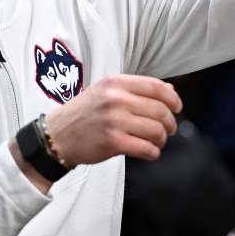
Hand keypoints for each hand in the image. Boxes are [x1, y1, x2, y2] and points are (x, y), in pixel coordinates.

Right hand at [46, 75, 181, 164]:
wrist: (57, 136)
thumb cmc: (84, 114)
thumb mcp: (106, 91)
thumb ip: (136, 89)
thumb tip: (170, 92)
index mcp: (116, 83)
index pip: (157, 87)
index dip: (173, 100)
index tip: (177, 108)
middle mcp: (115, 99)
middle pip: (160, 110)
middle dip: (170, 123)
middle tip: (168, 130)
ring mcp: (114, 121)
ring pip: (156, 131)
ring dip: (161, 139)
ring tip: (156, 142)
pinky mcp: (112, 142)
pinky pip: (146, 149)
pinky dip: (153, 153)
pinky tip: (149, 152)